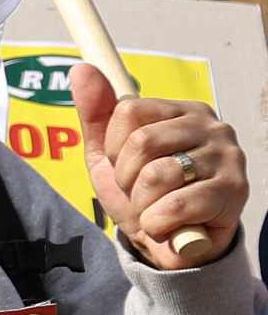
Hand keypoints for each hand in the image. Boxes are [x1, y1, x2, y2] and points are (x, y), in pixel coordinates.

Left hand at [88, 85, 248, 270]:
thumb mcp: (109, 157)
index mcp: (182, 111)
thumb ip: (96, 114)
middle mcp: (212, 126)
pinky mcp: (234, 191)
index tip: (126, 167)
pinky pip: (176, 206)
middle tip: (141, 193)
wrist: (170, 245)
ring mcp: (227, 157)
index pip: (128, 110)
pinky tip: (170, 225)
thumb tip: (81, 69)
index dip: (114, 148)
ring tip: (156, 209)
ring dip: (142, 204)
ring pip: (156, 175)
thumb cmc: (143, 195)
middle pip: (142, 141)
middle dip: (127, 178)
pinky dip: (159, 223)